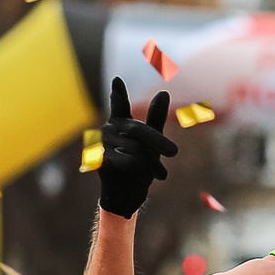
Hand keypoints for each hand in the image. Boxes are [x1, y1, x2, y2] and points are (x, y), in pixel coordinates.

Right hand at [98, 77, 175, 218]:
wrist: (129, 195)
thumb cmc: (141, 166)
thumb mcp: (153, 141)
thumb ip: (157, 118)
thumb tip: (163, 92)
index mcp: (119, 122)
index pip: (119, 105)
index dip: (118, 93)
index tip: (117, 80)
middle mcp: (108, 131)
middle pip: (139, 131)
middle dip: (159, 142)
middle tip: (175, 152)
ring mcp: (103, 147)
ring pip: (137, 151)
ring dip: (152, 165)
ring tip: (157, 175)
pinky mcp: (102, 164)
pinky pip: (123, 162)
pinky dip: (120, 164)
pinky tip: (99, 160)